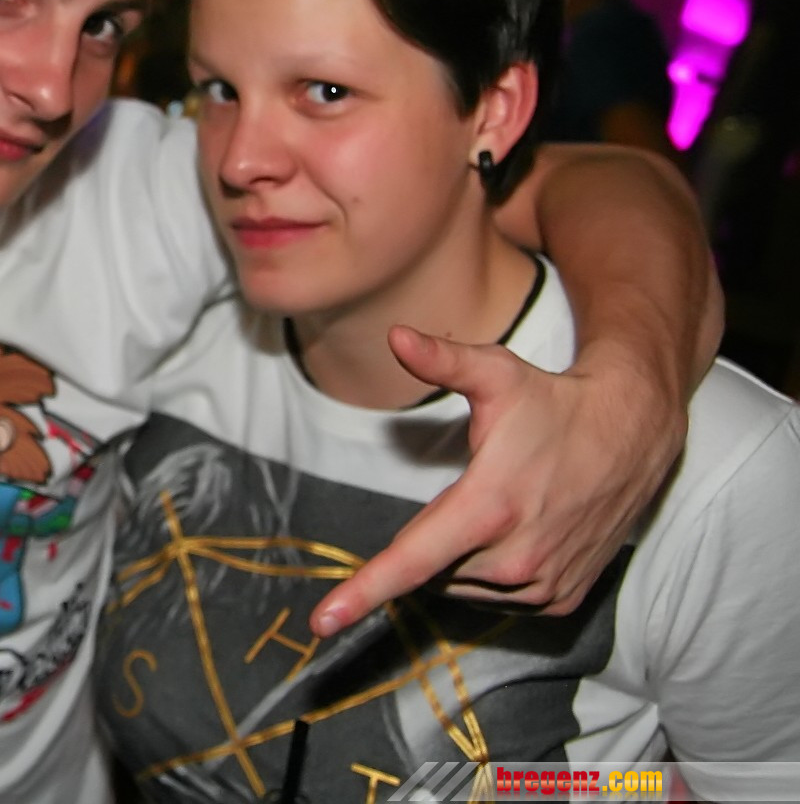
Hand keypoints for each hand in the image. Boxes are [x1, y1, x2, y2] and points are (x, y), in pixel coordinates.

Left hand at [310, 326, 683, 637]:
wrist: (634, 434)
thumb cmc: (553, 401)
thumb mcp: (497, 373)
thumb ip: (442, 361)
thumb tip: (395, 336)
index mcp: (488, 507)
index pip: (411, 560)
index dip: (363, 592)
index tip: (323, 621)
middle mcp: (516, 557)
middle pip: (432, 569)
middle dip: (434, 536)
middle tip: (471, 492)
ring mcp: (542, 583)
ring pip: (462, 586)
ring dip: (462, 555)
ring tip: (501, 507)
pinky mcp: (561, 598)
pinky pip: (498, 598)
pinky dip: (492, 571)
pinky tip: (518, 532)